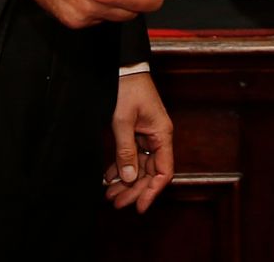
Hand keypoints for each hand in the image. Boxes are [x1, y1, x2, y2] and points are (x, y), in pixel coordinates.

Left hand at [103, 72, 173, 211]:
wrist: (123, 67)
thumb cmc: (127, 89)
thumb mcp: (123, 121)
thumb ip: (126, 151)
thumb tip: (130, 177)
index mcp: (162, 134)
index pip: (164, 171)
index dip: (152, 191)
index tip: (138, 206)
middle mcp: (158, 137)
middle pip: (150, 172)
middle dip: (133, 189)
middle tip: (115, 202)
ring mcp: (147, 135)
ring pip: (140, 166)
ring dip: (126, 181)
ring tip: (109, 194)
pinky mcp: (137, 132)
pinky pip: (132, 156)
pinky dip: (121, 167)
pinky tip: (109, 177)